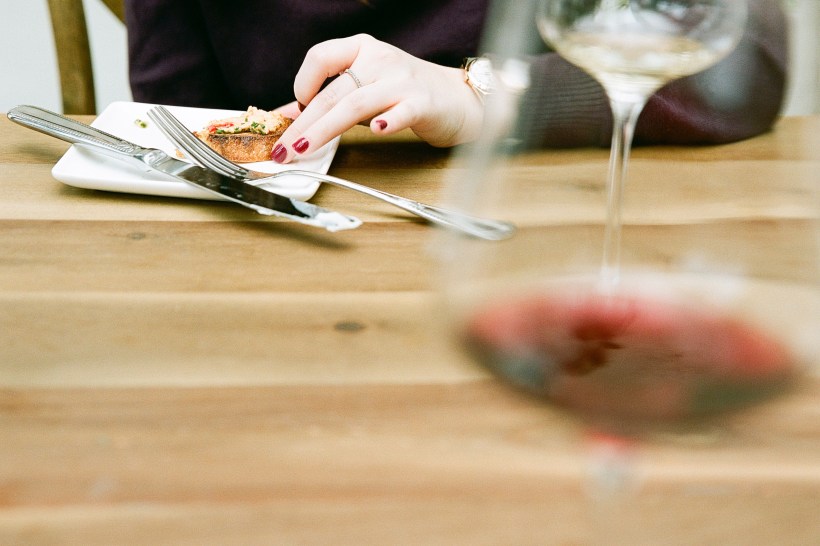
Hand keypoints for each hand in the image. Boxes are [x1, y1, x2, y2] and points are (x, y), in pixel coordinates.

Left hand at [270, 34, 483, 163]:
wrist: (457, 99)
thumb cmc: (404, 94)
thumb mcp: (364, 88)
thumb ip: (328, 100)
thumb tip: (283, 118)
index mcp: (362, 49)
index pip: (321, 56)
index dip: (303, 82)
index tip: (296, 108)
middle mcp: (380, 60)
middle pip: (334, 92)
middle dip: (304, 123)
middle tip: (283, 149)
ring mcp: (402, 81)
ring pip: (356, 104)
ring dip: (326, 129)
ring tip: (305, 149)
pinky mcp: (422, 103)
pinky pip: (402, 112)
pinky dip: (389, 121)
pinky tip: (377, 131)